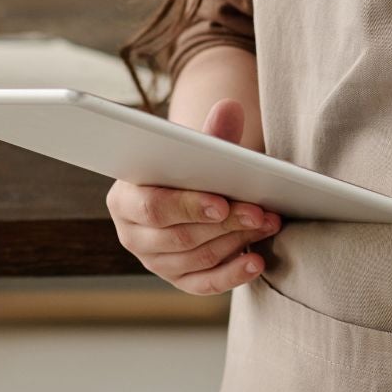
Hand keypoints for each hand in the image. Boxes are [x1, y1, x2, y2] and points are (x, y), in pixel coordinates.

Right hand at [105, 97, 281, 294]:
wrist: (185, 185)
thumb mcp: (195, 148)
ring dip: (236, 241)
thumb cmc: (187, 164)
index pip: (153, 208)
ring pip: (196, 258)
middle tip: (260, 211)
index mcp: (124, 198)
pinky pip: (203, 284)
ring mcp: (154, 261)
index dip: (188, 206)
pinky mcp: (177, 279)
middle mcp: (133, 235)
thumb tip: (230, 107)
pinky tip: (256, 262)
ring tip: (266, 224)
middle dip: (225, 223)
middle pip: (180, 236)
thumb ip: (212, 132)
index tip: (222, 203)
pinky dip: (232, 275)